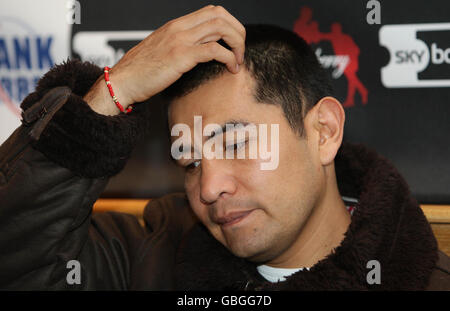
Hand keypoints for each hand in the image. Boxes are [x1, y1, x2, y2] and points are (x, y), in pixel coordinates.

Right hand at [109, 5, 245, 108]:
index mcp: (176, 25)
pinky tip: (231, 68)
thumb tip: (198, 52)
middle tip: (240, 51)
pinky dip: (229, 58)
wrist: (122, 82)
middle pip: (220, 15)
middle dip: (237, 32)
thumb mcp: (162, 52)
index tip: (233, 42)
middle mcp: (179, 28)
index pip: (212, 11)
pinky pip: (214, 50)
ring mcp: (180, 40)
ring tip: (238, 61)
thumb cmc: (140, 72)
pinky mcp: (181, 56)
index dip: (230, 24)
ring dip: (237, 44)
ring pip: (221, 28)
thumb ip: (179, 47)